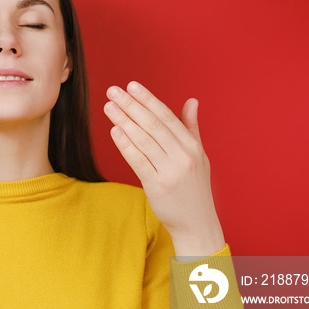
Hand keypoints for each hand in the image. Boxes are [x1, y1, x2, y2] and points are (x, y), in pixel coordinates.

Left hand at [103, 81, 223, 254]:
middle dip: (131, 105)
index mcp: (192, 146)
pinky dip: (126, 145)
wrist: (197, 223)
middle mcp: (183, 156)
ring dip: (124, 121)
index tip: (131, 85)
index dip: (148, 99)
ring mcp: (171, 171)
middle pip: (152, 125)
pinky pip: (138, 161)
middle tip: (113, 91)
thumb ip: (191, 128)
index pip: (166, 116)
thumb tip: (192, 101)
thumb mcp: (198, 156)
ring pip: (143, 140)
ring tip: (109, 107)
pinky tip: (114, 131)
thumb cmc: (194, 187)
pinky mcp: (157, 186)